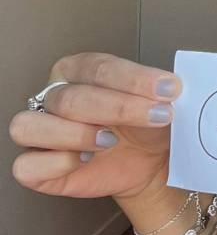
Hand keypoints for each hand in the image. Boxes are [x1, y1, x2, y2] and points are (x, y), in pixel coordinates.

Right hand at [9, 52, 181, 201]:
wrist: (153, 163)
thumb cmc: (149, 125)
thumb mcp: (160, 101)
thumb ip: (160, 88)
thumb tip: (173, 84)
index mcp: (79, 70)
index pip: (98, 67)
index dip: (134, 79)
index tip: (170, 89)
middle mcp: (54, 96)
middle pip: (71, 98)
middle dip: (119, 108)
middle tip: (158, 116)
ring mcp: (41, 132)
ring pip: (29, 126)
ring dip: (75, 134)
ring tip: (110, 140)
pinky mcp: (38, 167)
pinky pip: (25, 165)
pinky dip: (56, 163)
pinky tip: (86, 160)